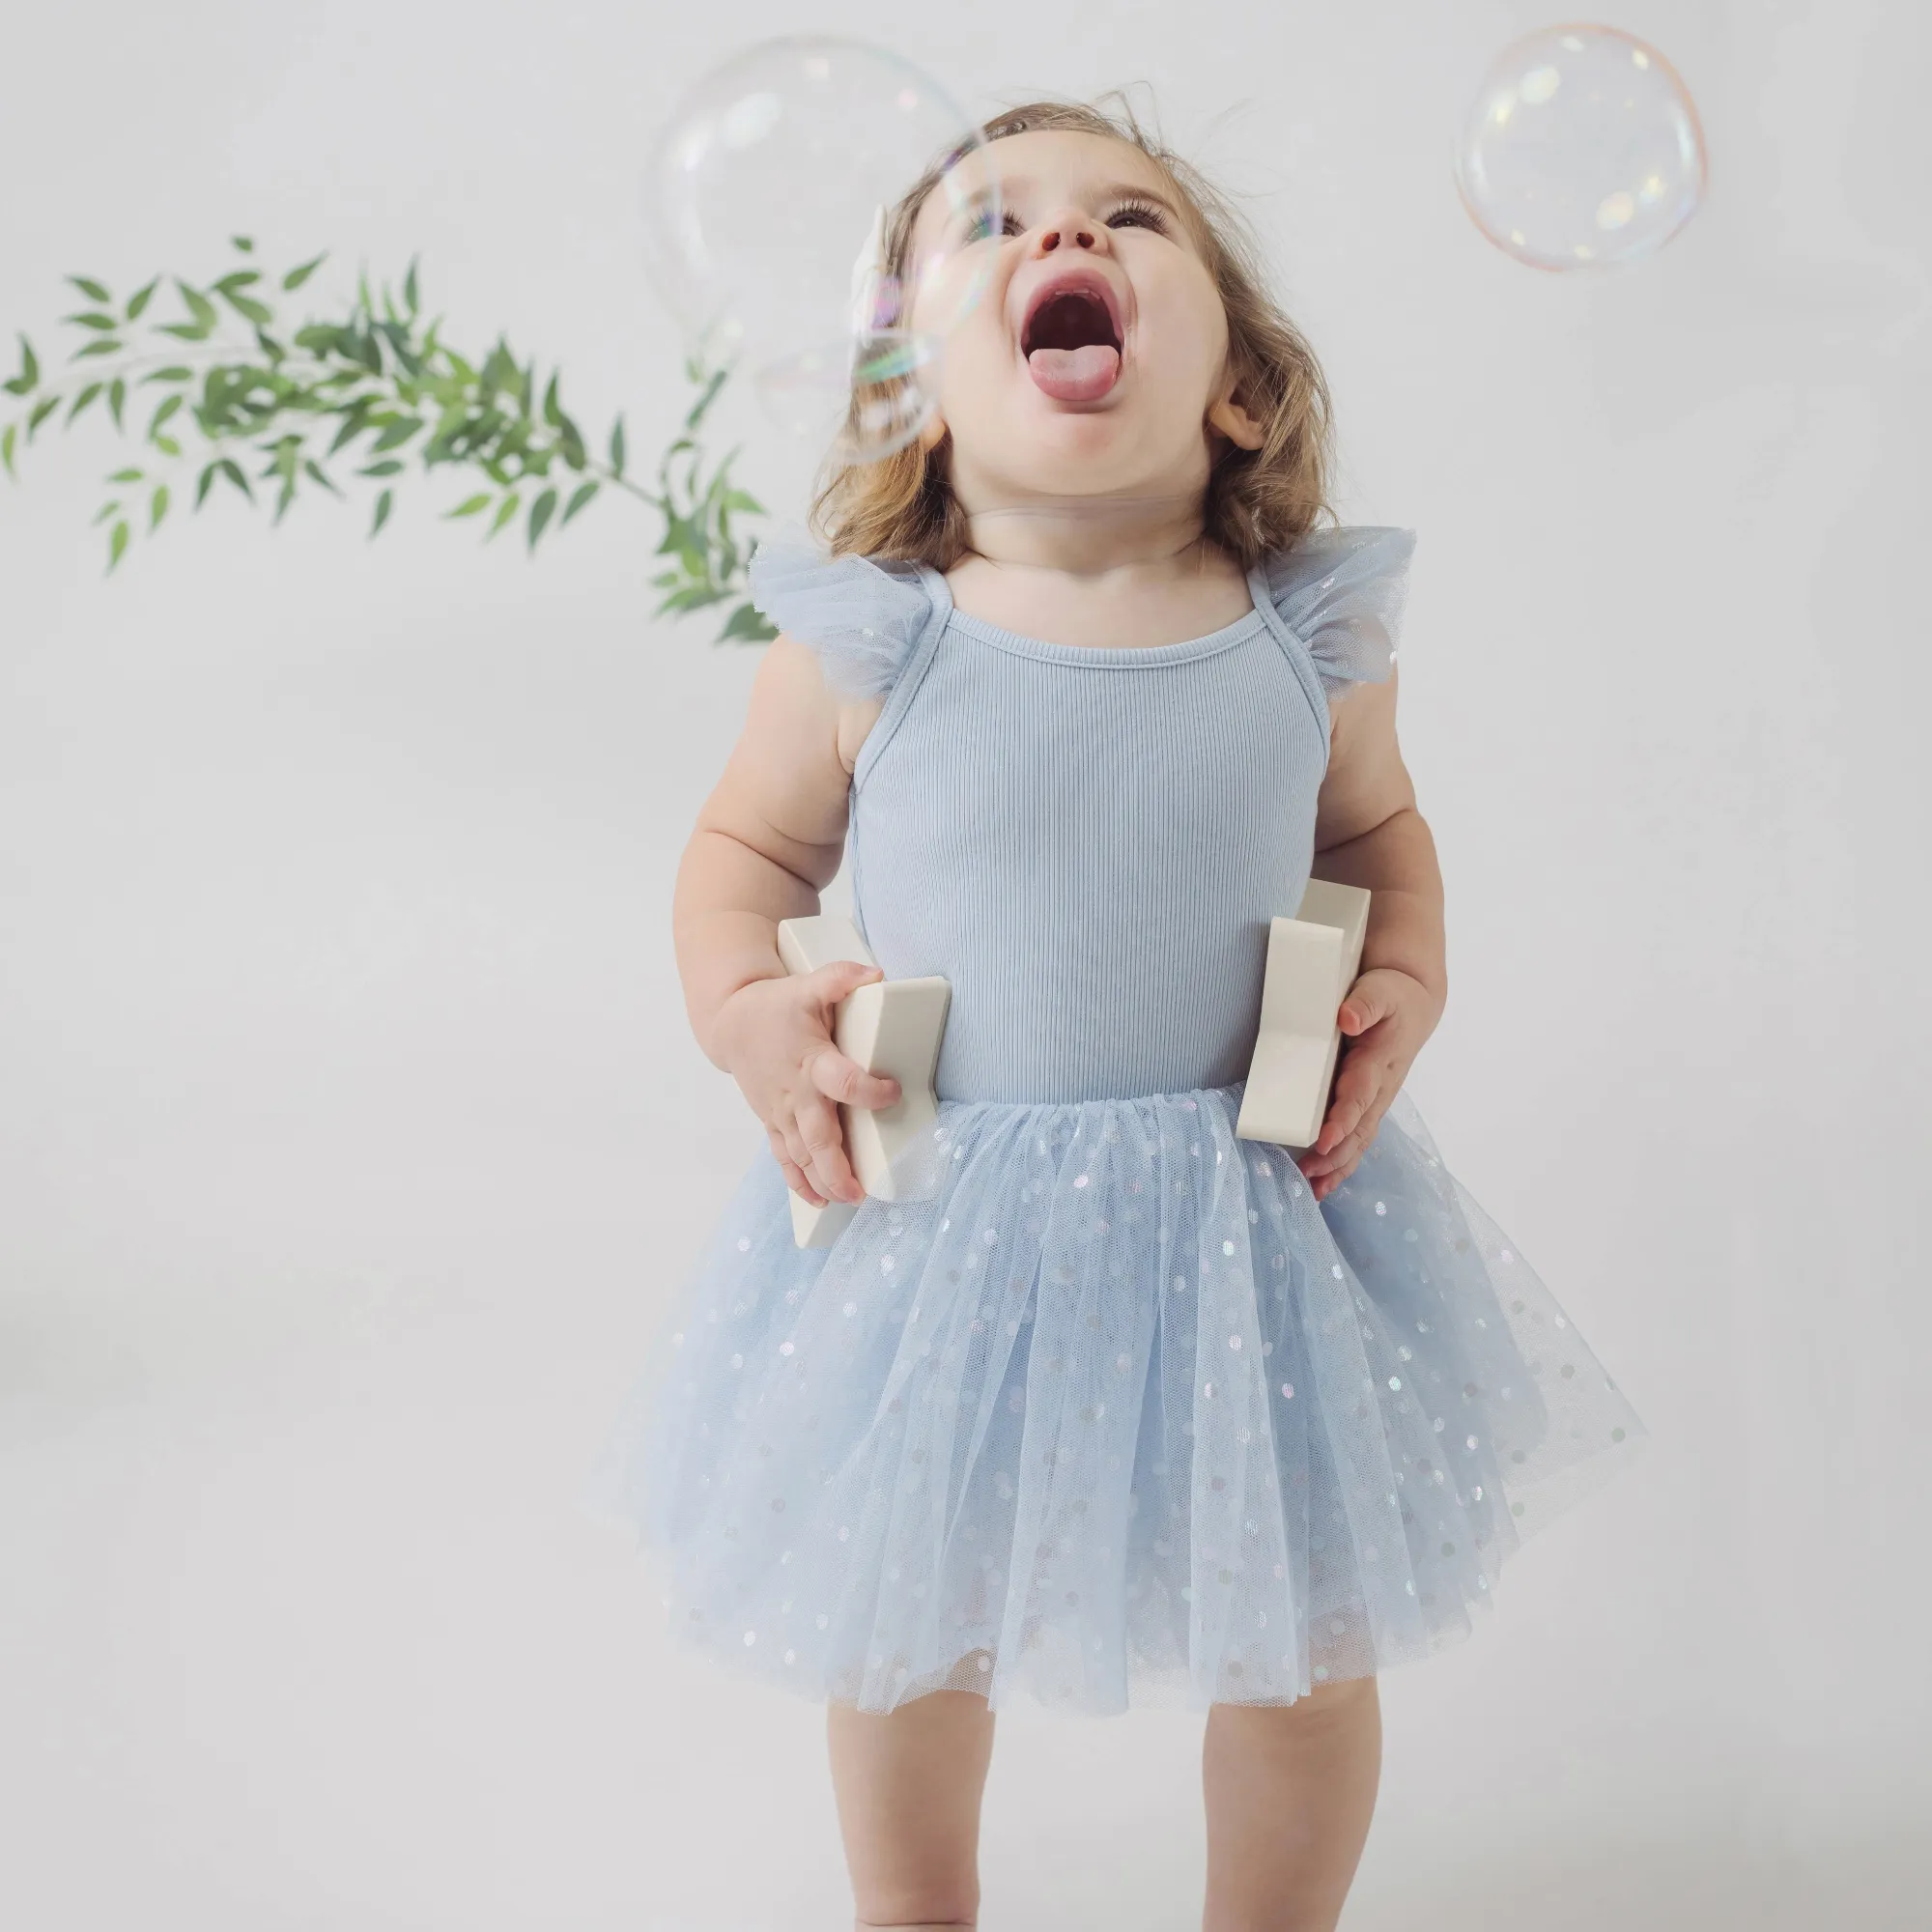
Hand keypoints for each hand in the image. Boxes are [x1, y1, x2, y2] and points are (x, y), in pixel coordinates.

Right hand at [712, 960, 903, 1207]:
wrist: (731, 1024)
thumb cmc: (776, 1006)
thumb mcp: (808, 985)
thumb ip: (841, 979)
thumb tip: (877, 975)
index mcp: (811, 1060)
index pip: (842, 1081)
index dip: (867, 1090)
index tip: (891, 1091)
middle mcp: (796, 1093)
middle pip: (816, 1136)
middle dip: (836, 1166)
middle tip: (859, 1190)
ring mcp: (783, 1113)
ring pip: (801, 1155)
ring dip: (822, 1181)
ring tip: (847, 1200)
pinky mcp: (775, 1123)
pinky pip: (785, 1159)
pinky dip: (799, 1182)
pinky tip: (819, 1201)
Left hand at [1297, 967, 1439, 1203]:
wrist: (1414, 1003)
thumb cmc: (1392, 995)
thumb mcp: (1379, 990)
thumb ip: (1364, 1004)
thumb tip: (1347, 1019)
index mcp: (1378, 1060)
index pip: (1359, 1095)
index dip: (1343, 1120)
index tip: (1323, 1141)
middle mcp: (1380, 1087)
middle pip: (1360, 1128)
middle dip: (1336, 1155)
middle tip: (1308, 1174)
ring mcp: (1377, 1098)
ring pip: (1360, 1139)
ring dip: (1339, 1166)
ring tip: (1314, 1190)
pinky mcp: (1370, 1103)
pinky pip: (1358, 1137)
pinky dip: (1342, 1162)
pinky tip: (1323, 1184)